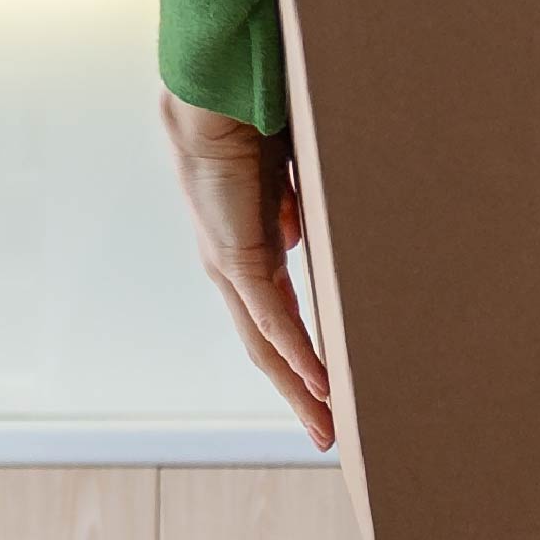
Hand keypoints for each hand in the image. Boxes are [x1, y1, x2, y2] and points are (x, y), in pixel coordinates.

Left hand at [166, 91, 335, 448]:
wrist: (211, 105)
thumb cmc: (247, 130)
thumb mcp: (282, 184)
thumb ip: (286, 213)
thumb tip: (292, 238)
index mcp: (246, 257)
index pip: (277, 324)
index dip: (301, 362)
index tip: (327, 393)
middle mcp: (233, 273)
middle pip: (269, 352)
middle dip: (299, 397)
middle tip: (327, 435)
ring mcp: (232, 270)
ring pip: (268, 346)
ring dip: (298, 389)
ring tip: (327, 425)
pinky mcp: (235, 257)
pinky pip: (272, 317)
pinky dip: (296, 352)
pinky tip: (319, 382)